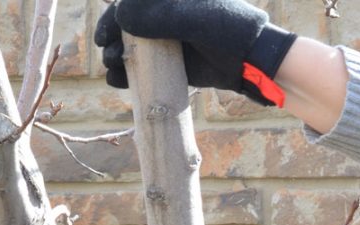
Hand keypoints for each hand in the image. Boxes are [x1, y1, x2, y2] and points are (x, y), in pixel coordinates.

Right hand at [94, 0, 296, 105]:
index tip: (104, 36)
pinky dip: (133, 76)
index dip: (114, 17)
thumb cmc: (229, 31)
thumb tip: (121, 15)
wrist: (255, 62)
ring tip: (113, 71)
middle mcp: (168, 18)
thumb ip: (159, 17)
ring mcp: (172, 42)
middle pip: (130, 26)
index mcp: (170, 0)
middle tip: (109, 56)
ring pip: (137, 48)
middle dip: (115, 39)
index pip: (133, 3)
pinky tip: (118, 81)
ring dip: (120, 58)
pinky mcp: (178, 66)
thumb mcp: (194, 19)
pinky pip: (150, 70)